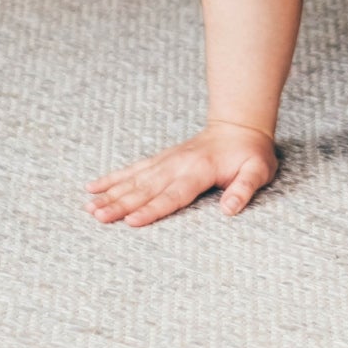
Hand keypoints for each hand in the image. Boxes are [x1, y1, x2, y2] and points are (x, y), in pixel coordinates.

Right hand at [83, 120, 276, 225]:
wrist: (240, 126)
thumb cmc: (251, 154)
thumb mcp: (258, 171)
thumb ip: (244, 189)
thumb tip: (230, 210)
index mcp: (198, 171)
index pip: (172, 195)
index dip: (151, 210)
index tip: (131, 221)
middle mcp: (177, 165)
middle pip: (145, 189)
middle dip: (120, 204)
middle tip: (98, 217)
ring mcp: (166, 161)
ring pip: (134, 180)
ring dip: (111, 193)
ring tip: (89, 207)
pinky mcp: (160, 160)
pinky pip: (133, 170)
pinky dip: (112, 178)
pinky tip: (93, 186)